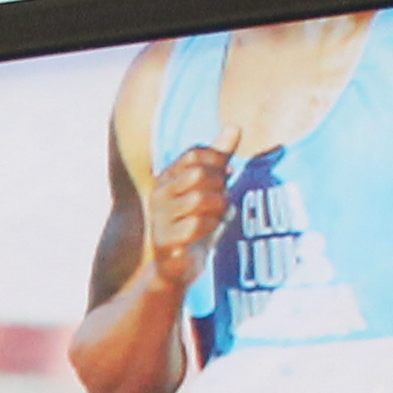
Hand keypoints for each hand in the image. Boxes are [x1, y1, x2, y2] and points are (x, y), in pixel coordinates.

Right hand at [143, 135, 234, 292]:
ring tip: (218, 214)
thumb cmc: (194, 221)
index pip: (194, 153)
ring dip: (218, 207)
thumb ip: (219, 158)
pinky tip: (210, 230)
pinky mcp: (165, 242)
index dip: (218, 160)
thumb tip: (235, 127)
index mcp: (166, 178)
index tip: (226, 174)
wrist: (177, 265)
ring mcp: (159, 219)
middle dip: (220, 185)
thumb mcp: (208, 186)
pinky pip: (195, 226)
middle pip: (198, 174)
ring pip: (199, 199)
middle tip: (222, 197)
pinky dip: (210, 226)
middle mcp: (158, 196)